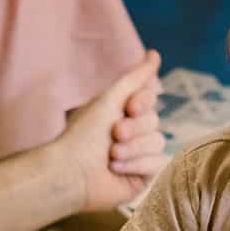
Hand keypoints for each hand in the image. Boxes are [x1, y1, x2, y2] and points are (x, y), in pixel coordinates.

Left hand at [51, 51, 167, 212]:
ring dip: (133, 148)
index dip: (143, 102)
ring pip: (158, 142)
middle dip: (134, 128)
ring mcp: (139, 154)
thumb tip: (155, 54)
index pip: (150, 98)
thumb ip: (136, 77)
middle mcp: (133, 132)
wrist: (71, 172)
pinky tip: (116, 169)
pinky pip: (157, 164)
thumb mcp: (110, 99)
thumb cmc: (84, 134)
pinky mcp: (143, 177)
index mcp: (122, 112)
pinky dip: (136, 164)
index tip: (129, 108)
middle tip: (114, 134)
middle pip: (155, 121)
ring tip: (111, 155)